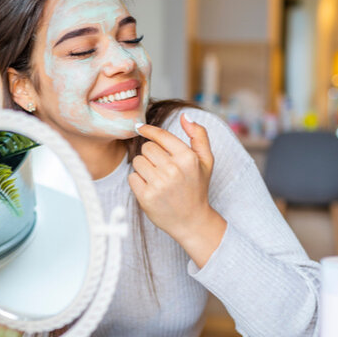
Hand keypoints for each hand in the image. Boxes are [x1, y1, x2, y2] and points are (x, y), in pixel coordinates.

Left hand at [128, 114, 226, 266]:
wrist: (192, 221)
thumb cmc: (196, 187)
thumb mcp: (206, 161)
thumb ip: (199, 135)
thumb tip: (185, 115)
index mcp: (187, 158)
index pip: (160, 136)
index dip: (148, 130)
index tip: (140, 127)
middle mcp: (173, 170)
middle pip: (146, 148)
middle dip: (151, 156)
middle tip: (162, 168)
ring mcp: (159, 184)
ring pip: (137, 162)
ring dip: (144, 169)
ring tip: (157, 179)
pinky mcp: (146, 197)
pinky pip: (132, 178)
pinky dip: (138, 182)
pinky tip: (151, 189)